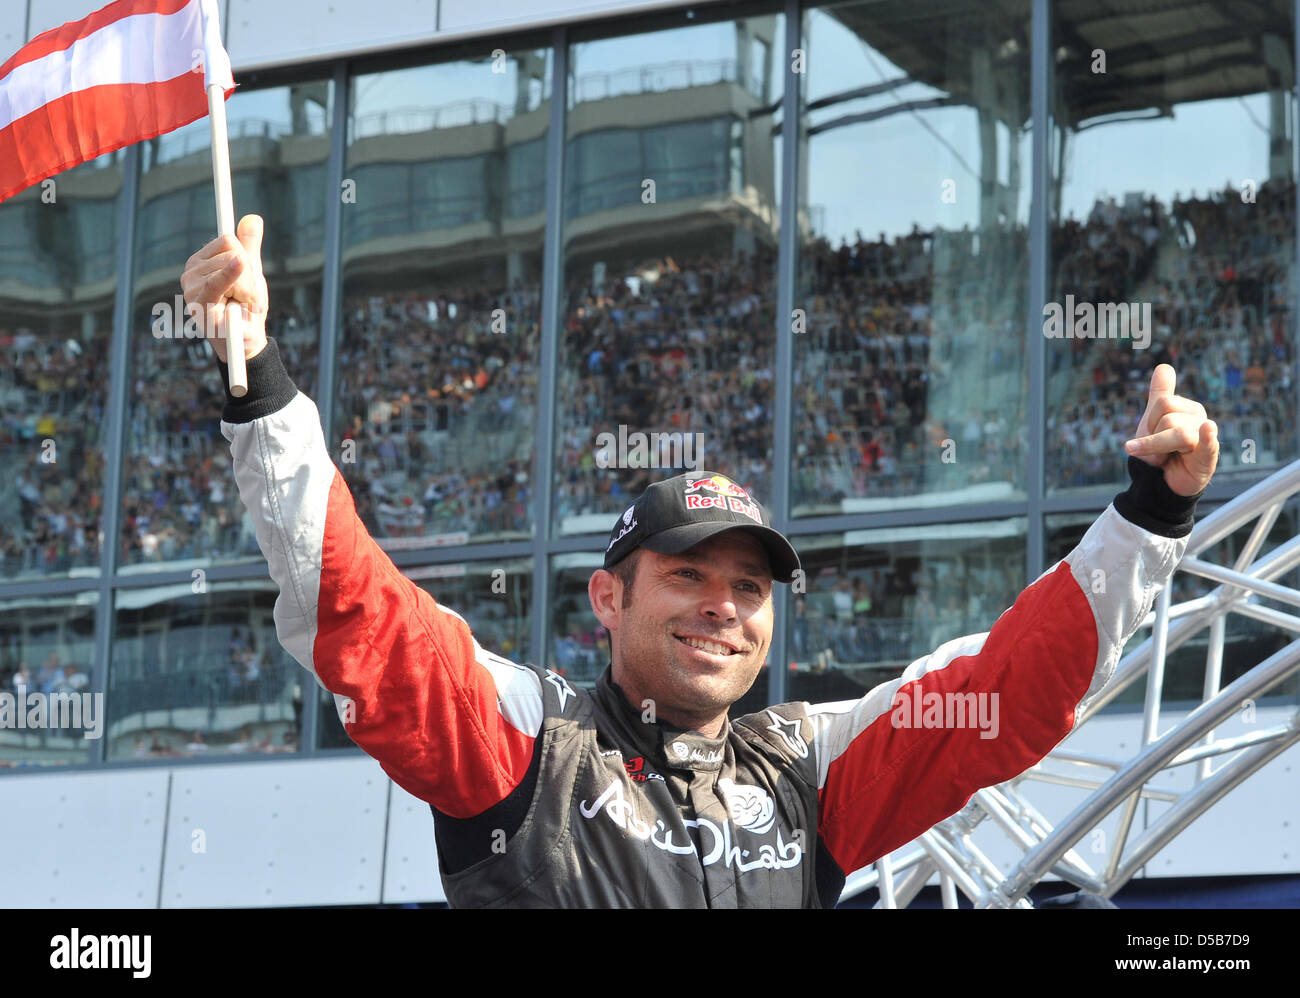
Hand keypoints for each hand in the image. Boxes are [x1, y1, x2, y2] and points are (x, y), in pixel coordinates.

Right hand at [180, 214, 268, 363]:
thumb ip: (250, 247)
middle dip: (252, 278)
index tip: (245, 270)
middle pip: (235, 253)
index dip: (244, 258)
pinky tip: (238, 301)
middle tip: (248, 299)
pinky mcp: (198, 305)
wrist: (246, 343)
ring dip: (251, 292)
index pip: (229, 241)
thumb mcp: (252, 274)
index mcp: (201, 261)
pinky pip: (220, 283)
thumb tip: (253, 217)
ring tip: (242, 308)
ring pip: (237, 269)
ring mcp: (191, 289)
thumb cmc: (246, 308)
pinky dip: (234, 284)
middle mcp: (190, 272)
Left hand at [1124, 364, 1218, 496]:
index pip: (1162, 402)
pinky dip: (1206, 437)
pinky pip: (1208, 444)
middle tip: (1159, 450)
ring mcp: (1207, 438)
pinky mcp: (1209, 457)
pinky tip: (1208, 429)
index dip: (1149, 423)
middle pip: (1167, 418)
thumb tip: (1164, 366)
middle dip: (1153, 438)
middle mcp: (1200, 419)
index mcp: (1189, 408)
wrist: (1162, 481)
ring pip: (1176, 433)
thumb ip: (1160, 393)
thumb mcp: (1154, 419)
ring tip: (1165, 458)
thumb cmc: (1161, 449)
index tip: (1151, 435)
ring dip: (1159, 450)